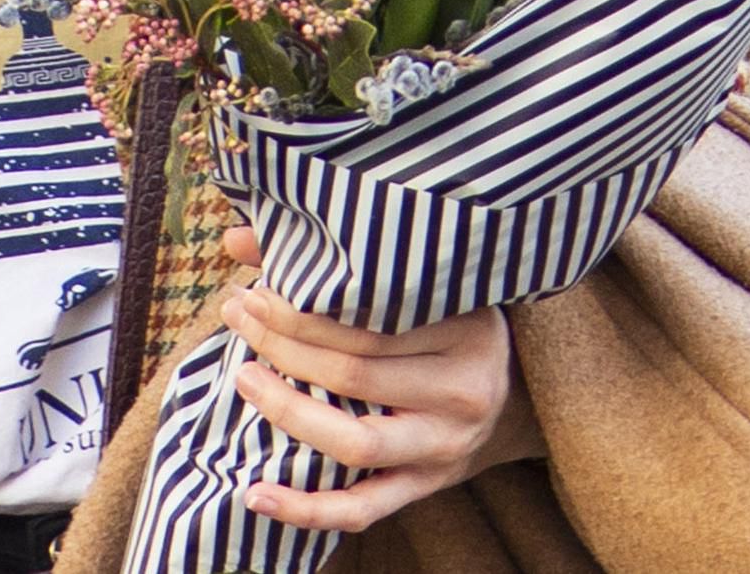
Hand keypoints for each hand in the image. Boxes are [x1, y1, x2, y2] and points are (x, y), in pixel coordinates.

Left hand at [217, 222, 542, 532]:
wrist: (514, 395)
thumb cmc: (443, 324)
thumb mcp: (412, 285)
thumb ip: (328, 262)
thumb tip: (236, 239)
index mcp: (462, 333)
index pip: (364, 324)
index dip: (297, 309)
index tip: (251, 290)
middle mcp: (460, 394)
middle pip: (353, 376)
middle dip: (280, 346)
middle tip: (237, 317)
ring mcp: (445, 449)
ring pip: (356, 443)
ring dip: (288, 413)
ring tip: (243, 378)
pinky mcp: (427, 487)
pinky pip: (365, 509)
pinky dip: (309, 509)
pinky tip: (257, 496)